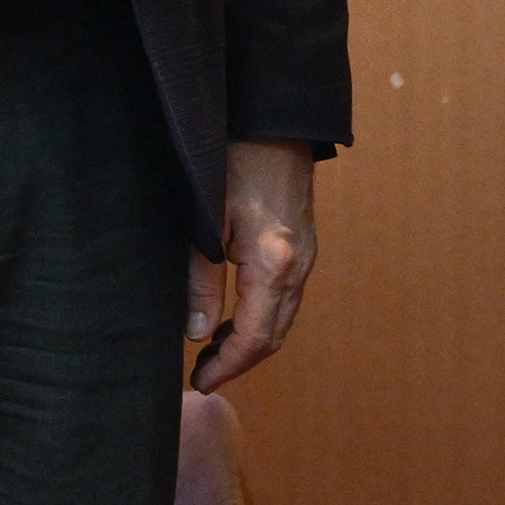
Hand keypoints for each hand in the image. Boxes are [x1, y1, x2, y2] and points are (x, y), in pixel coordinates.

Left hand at [187, 139, 316, 391]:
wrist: (278, 121)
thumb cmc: (236, 161)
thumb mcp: (207, 222)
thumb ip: (201, 281)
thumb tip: (197, 333)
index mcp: (274, 263)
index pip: (256, 338)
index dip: (228, 368)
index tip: (199, 383)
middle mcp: (299, 265)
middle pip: (275, 335)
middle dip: (240, 362)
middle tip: (202, 374)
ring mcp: (306, 254)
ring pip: (283, 317)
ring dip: (251, 341)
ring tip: (211, 350)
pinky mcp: (304, 244)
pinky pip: (287, 296)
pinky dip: (262, 317)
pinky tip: (234, 315)